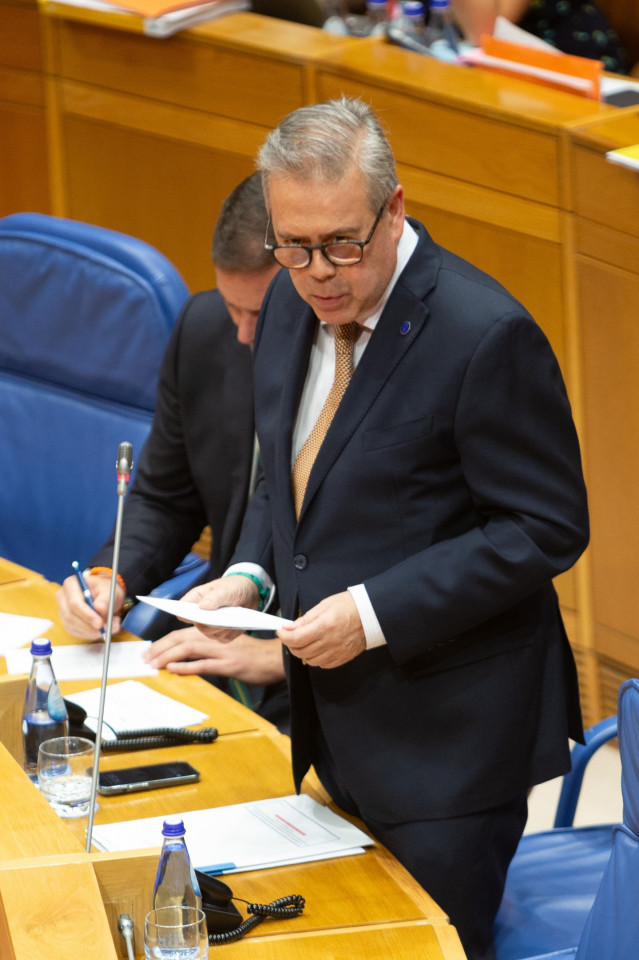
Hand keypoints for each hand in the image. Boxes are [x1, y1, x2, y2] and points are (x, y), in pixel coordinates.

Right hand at [55, 573, 124, 639]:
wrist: (104, 596)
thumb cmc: (105, 590)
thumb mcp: (110, 590)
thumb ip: (106, 598)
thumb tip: (99, 608)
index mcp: (71, 584)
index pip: (74, 603)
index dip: (86, 614)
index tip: (99, 623)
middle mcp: (63, 597)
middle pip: (70, 616)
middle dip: (89, 626)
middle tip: (106, 628)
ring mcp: (63, 611)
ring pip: (73, 626)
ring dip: (92, 631)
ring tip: (110, 625)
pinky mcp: (67, 623)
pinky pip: (77, 633)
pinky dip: (91, 634)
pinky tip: (102, 629)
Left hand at [143, 626, 284, 683]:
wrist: (274, 658)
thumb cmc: (252, 653)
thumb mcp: (228, 644)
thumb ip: (209, 646)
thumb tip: (185, 655)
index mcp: (214, 631)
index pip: (183, 632)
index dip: (164, 641)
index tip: (150, 650)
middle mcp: (216, 637)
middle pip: (181, 638)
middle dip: (160, 648)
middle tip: (145, 658)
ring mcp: (222, 651)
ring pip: (188, 649)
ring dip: (167, 656)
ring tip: (153, 664)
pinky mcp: (229, 665)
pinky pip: (203, 664)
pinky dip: (185, 667)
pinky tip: (172, 670)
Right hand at [180, 575, 260, 642]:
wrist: (249, 594)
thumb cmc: (234, 587)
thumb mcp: (227, 588)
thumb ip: (215, 596)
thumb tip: (202, 606)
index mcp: (195, 599)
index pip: (182, 610)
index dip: (184, 614)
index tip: (195, 616)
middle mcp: (199, 616)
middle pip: (199, 626)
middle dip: (213, 621)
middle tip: (225, 614)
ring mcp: (209, 627)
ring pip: (212, 634)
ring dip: (225, 626)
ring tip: (234, 615)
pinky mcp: (220, 635)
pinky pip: (224, 638)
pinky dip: (232, 632)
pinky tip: (238, 622)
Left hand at [278, 591, 365, 668]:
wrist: (371, 614)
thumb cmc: (349, 606)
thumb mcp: (324, 605)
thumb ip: (306, 619)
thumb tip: (290, 627)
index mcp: (324, 626)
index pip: (296, 638)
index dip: (284, 635)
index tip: (281, 630)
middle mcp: (330, 641)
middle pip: (300, 651)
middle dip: (291, 643)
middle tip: (291, 635)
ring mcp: (337, 652)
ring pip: (310, 660)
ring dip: (302, 652)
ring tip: (304, 641)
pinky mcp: (342, 657)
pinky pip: (322, 664)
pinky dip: (315, 658)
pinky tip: (316, 648)